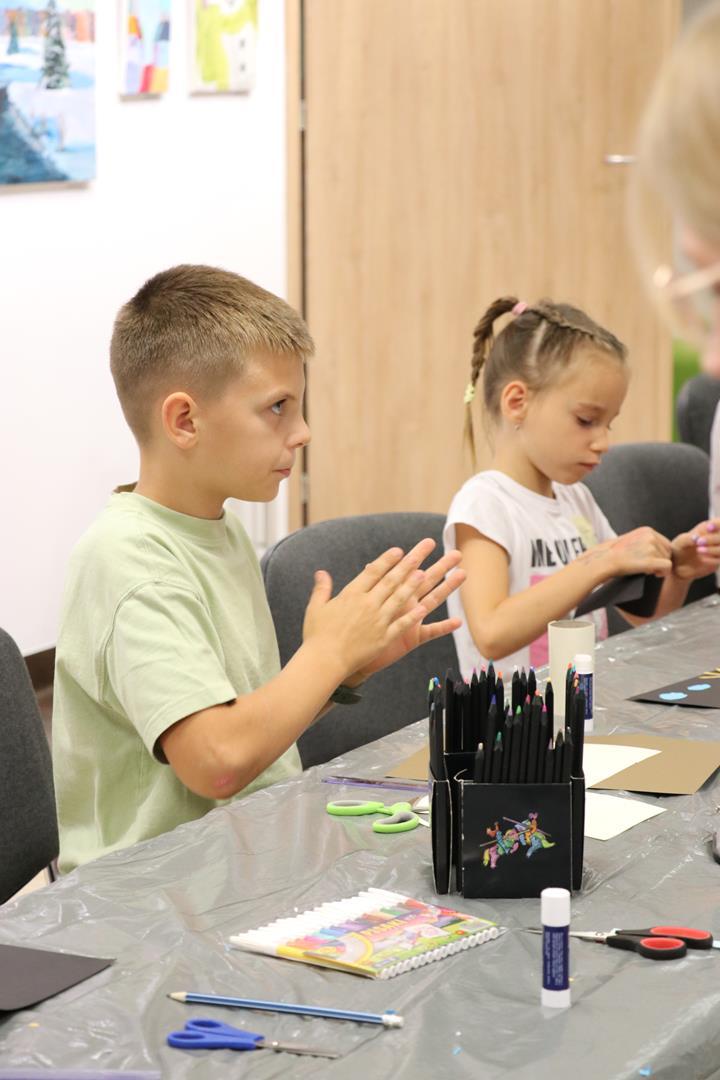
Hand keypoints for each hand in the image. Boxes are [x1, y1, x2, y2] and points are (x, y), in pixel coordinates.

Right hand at [302, 539, 460, 677]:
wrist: (324, 661)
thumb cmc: (317, 635)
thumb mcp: (316, 608)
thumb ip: (322, 589)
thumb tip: (320, 573)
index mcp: (351, 595)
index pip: (372, 572)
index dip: (386, 560)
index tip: (398, 551)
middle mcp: (367, 604)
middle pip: (390, 581)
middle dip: (405, 566)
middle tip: (418, 554)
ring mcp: (377, 621)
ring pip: (398, 599)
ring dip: (411, 586)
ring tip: (423, 574)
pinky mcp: (383, 638)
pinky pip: (401, 624)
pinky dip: (412, 616)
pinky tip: (422, 608)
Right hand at [605, 526, 672, 577]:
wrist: (604, 560)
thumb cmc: (613, 554)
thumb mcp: (630, 540)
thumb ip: (644, 541)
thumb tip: (656, 549)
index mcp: (646, 530)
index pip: (665, 543)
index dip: (660, 554)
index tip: (651, 560)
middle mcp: (651, 536)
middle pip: (668, 551)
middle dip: (661, 560)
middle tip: (648, 566)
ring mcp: (651, 547)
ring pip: (668, 559)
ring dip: (659, 567)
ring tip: (646, 569)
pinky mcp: (651, 559)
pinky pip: (667, 567)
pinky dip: (663, 572)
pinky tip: (654, 574)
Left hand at [671, 519, 719, 579]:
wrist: (678, 564)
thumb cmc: (679, 548)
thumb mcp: (681, 542)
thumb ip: (689, 538)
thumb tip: (696, 538)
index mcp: (708, 528)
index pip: (718, 523)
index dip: (717, 524)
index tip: (708, 527)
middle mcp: (716, 538)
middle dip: (713, 538)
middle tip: (699, 542)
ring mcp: (717, 550)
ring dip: (713, 549)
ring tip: (699, 550)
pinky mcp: (717, 561)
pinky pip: (719, 560)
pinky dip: (712, 559)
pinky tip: (703, 559)